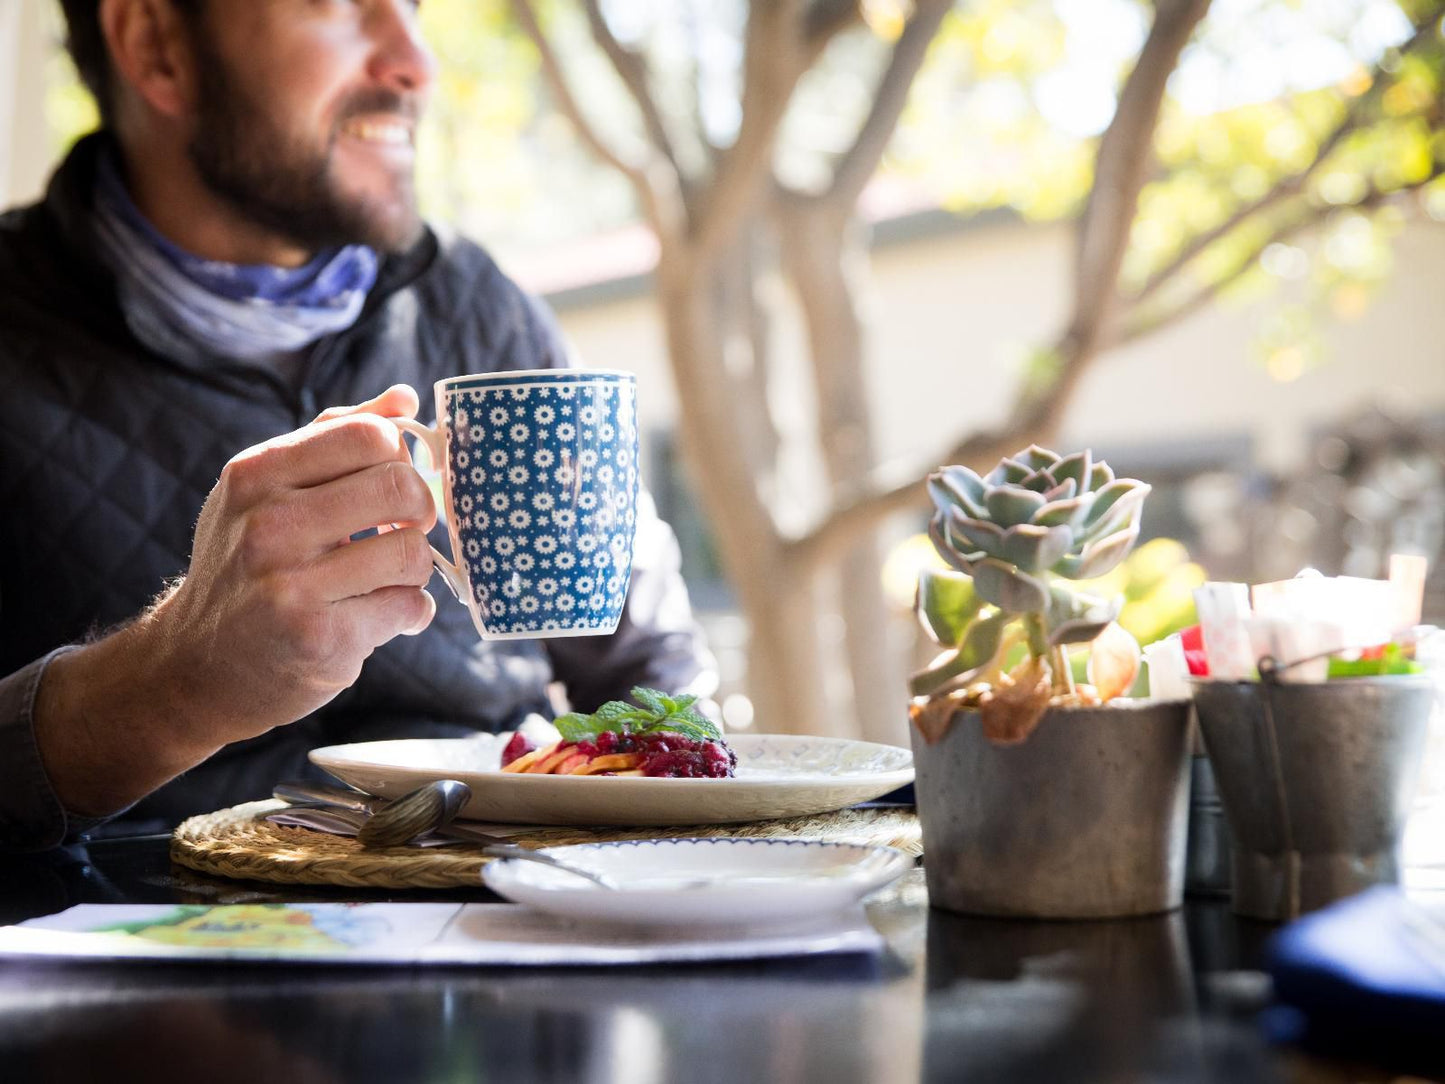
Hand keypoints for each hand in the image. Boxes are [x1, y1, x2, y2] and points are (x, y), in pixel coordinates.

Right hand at [163, 382, 438, 730]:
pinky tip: (378, 616)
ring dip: (415, 569)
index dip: (401, 458)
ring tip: (385, 579)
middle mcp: (267, 525)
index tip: (392, 485)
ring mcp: (291, 584)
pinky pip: (409, 606)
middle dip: (420, 510)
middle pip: (401, 487)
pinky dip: (409, 613)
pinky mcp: (320, 637)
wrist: (198, 666)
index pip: (368, 434)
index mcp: (256, 474)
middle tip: (404, 530)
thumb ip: (335, 438)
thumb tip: (405, 398)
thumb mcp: (268, 491)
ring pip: (413, 552)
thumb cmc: (247, 566)